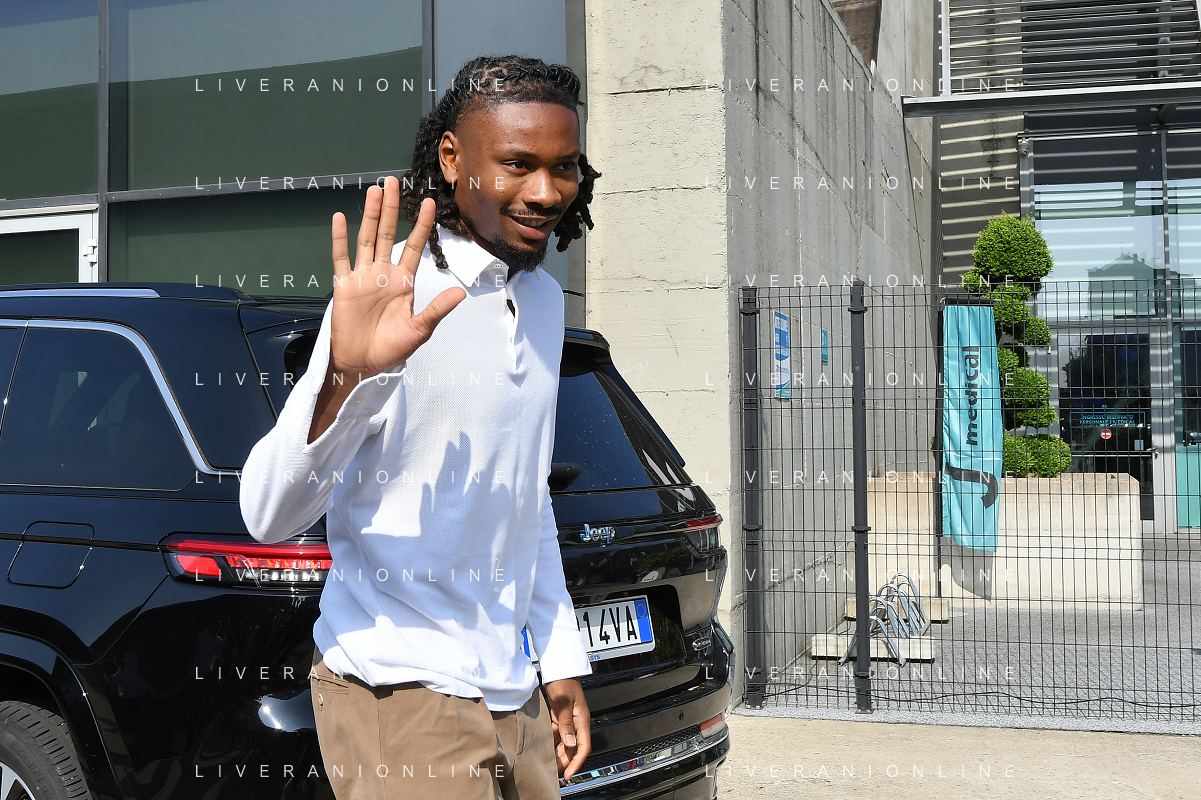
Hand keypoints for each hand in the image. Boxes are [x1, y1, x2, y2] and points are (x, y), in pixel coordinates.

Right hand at [308, 181, 464, 441]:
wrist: (362, 366)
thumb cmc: (392, 350)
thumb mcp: (419, 330)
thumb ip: (437, 309)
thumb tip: (460, 293)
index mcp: (403, 282)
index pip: (414, 247)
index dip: (421, 225)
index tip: (430, 202)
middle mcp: (383, 274)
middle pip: (388, 234)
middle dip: (392, 209)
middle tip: (395, 181)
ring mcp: (362, 278)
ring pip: (367, 239)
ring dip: (370, 216)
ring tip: (374, 191)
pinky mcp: (343, 287)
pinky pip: (341, 258)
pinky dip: (340, 239)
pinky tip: (340, 218)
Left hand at [545, 678, 590, 779]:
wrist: (558, 669)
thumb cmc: (563, 680)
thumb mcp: (563, 700)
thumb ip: (566, 722)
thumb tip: (570, 742)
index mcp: (582, 720)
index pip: (583, 747)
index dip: (577, 762)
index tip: (569, 774)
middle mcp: (577, 723)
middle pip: (573, 749)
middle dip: (565, 761)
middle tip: (555, 772)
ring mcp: (568, 721)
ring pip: (565, 744)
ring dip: (558, 754)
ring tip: (548, 764)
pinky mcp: (560, 719)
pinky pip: (558, 735)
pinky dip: (552, 743)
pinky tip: (544, 749)